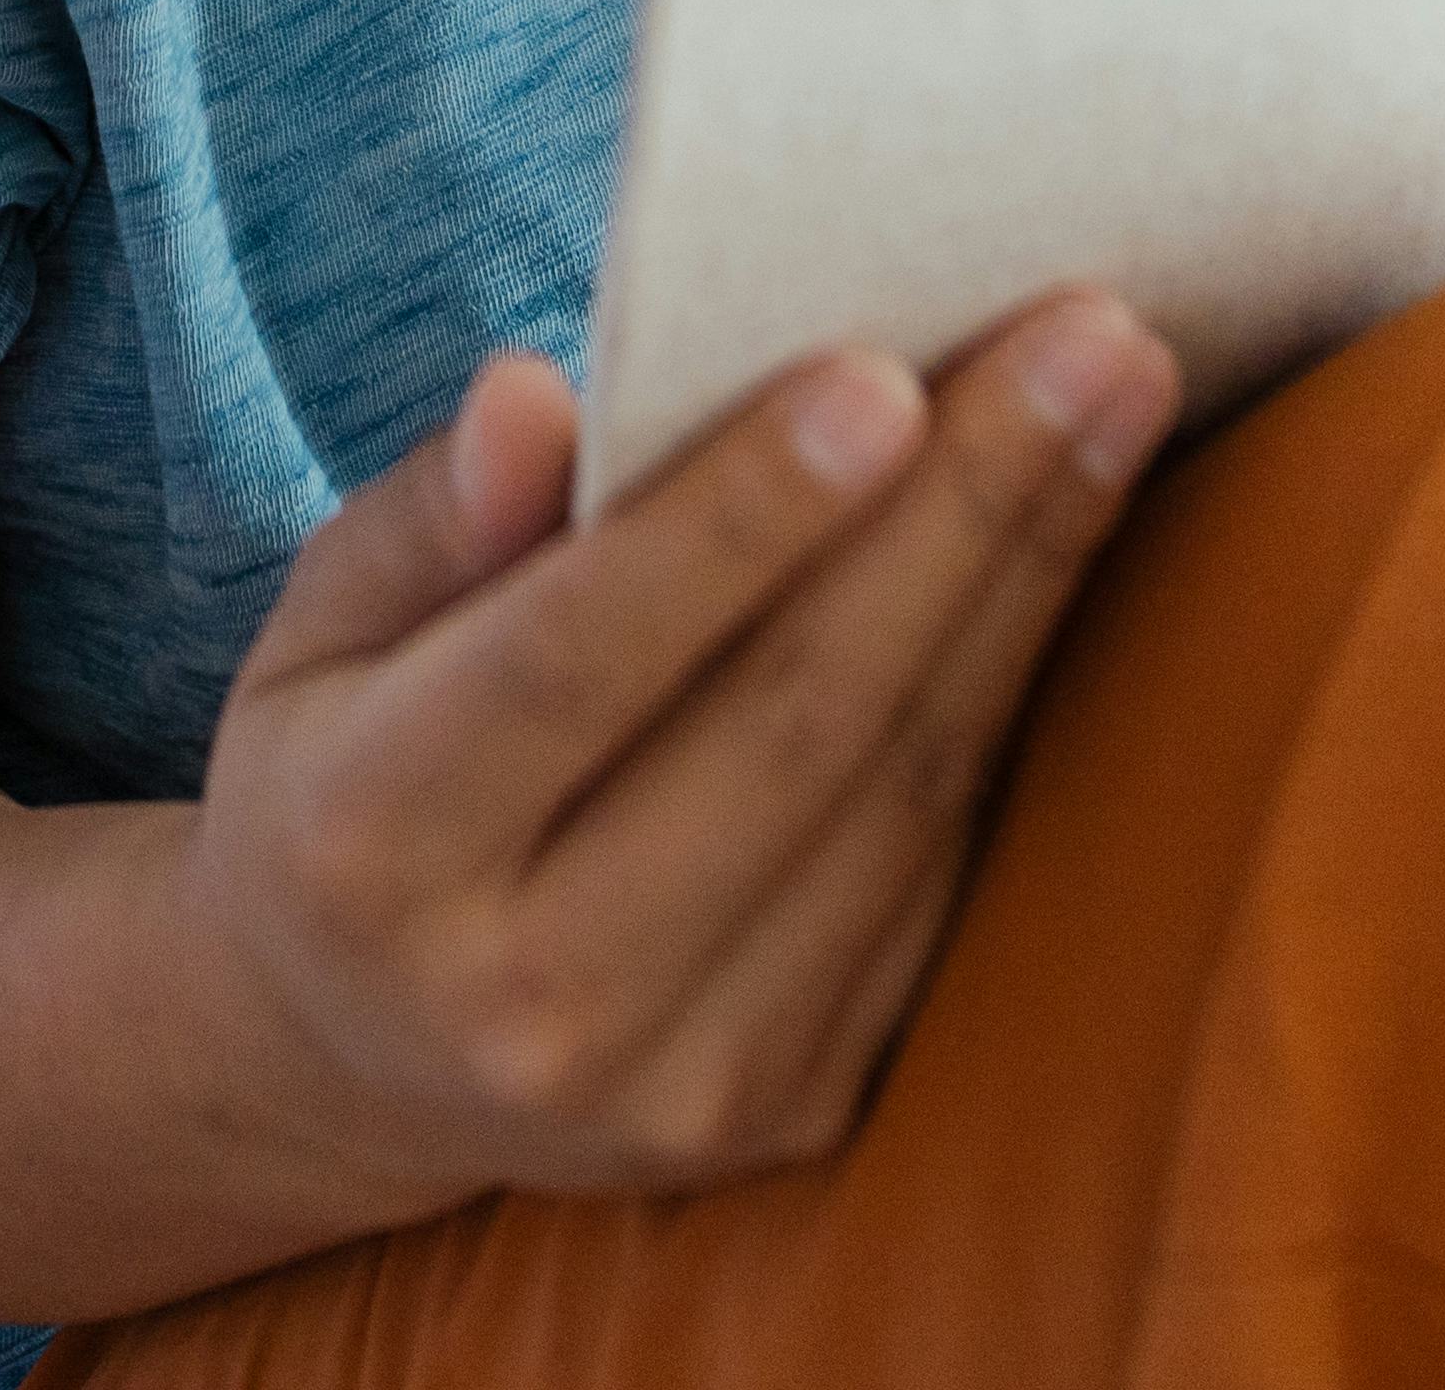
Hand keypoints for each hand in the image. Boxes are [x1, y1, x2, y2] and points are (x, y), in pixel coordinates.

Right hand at [177, 290, 1175, 1204]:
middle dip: (963, 512)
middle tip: (1096, 333)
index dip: (736, 520)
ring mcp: (673, 1084)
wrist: (355, 1061)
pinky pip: (935, 868)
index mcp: (369, 848)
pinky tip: (1066, 543)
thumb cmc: (345, 766)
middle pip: (791, 723)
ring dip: (1030, 580)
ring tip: (1122, 397)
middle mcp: (521, 998)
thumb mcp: (321, 627)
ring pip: (899, 793)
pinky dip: (1010, 689)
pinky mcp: (789, 1110)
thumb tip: (539, 397)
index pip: (577, 657)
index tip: (883, 374)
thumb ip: (431, 516)